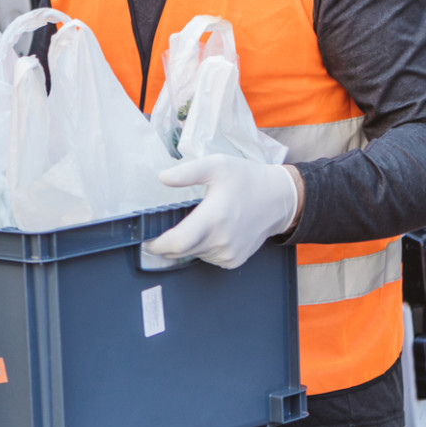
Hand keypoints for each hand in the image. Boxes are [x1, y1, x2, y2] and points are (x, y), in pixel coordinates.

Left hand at [145, 156, 301, 269]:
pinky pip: (208, 258)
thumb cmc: (247, 179)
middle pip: (181, 251)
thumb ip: (188, 172)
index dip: (158, 245)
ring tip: (196, 223)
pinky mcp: (234, 261)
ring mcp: (229, 254)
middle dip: (168, 244)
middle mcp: (221, 240)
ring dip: (188, 245)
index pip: (177, 243)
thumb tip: (162, 178)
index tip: (147, 240)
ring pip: (194, 255)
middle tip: (163, 230)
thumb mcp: (217, 165)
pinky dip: (203, 248)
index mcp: (214, 218)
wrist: (278, 199)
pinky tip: (212, 231)